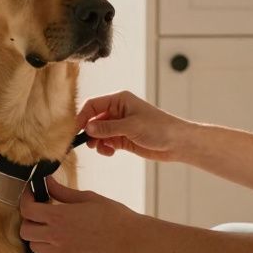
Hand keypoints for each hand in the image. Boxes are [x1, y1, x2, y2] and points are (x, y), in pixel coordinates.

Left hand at [18, 177, 143, 252]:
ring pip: (34, 247)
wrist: (131, 240)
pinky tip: (63, 240)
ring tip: (52, 228)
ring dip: (38, 236)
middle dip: (29, 220)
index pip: (27, 210)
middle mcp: (56, 237)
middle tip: (41, 213)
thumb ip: (62, 192)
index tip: (32, 195)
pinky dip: (50, 249)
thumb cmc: (113, 215)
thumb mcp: (87, 197)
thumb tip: (47, 182)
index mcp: (58, 217)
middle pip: (25, 231)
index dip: (26, 200)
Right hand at [75, 90, 191, 161]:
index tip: (75, 130)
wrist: (177, 143)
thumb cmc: (159, 128)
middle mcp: (117, 111)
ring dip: (97, 142)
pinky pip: (106, 142)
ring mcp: (119, 126)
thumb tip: (88, 129)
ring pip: (98, 133)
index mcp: (119, 100)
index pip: (93, 105)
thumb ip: (108, 128)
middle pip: (93, 119)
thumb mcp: (132, 127)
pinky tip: (110, 152)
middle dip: (89, 131)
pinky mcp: (123, 139)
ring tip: (102, 149)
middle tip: (87, 143)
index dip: (82, 117)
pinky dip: (104, 148)